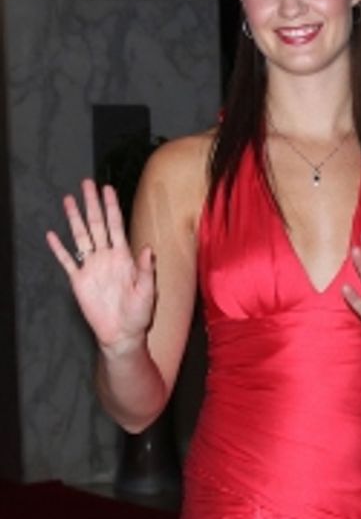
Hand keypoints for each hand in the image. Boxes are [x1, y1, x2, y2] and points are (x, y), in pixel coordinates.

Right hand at [45, 180, 155, 354]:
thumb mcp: (147, 292)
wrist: (122, 334)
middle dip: (92, 204)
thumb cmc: (139, 315)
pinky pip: (67, 261)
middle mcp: (106, 257)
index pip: (116, 226)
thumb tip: (148, 249)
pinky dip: (59, 249)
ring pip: (81, 237)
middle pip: (96, 225)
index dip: (112, 207)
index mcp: (123, 257)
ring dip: (74, 218)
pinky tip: (52, 235)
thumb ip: (146, 270)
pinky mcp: (79, 280)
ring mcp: (91, 267)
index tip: (108, 189)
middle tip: (87, 183)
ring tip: (68, 200)